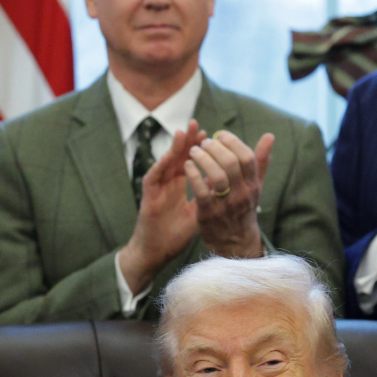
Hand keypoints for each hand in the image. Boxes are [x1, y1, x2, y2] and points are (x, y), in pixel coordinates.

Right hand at [119, 120, 203, 293]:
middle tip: (199, 125)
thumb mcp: (198, 213)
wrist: (156, 251)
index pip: (192, 162)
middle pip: (179, 157)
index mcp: (179, 186)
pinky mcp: (147, 197)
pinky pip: (153, 177)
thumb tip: (228, 183)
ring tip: (184, 132)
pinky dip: (161, 165)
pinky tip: (169, 156)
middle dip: (189, 141)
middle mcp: (168, 183)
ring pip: (166, 162)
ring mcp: (157, 189)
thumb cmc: (174, 234)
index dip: (202, 149)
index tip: (214, 136)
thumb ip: (210, 196)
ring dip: (174, 147)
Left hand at [184, 130, 272, 259]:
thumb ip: (260, 161)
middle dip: (215, 148)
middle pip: (232, 163)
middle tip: (203, 142)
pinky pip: (202, 192)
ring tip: (193, 151)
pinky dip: (194, 175)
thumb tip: (269, 136)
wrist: (235, 243)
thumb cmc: (243, 208)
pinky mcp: (209, 214)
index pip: (247, 157)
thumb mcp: (255, 186)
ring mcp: (226, 205)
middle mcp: (242, 194)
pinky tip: (187, 165)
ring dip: (203, 159)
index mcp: (253, 184)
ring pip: (217, 175)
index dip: (233, 142)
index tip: (220, 135)